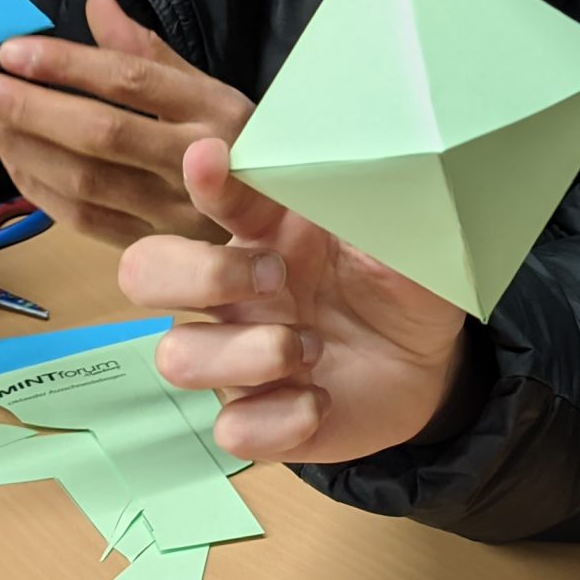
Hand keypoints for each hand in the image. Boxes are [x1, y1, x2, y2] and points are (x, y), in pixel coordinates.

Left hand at [0, 0, 252, 245]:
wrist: (280, 224)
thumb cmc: (234, 147)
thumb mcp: (208, 91)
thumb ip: (149, 51)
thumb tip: (96, 2)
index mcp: (216, 111)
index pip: (132, 82)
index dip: (68, 64)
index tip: (12, 50)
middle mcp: (200, 164)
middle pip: (101, 133)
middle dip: (27, 107)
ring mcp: (175, 213)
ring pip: (85, 180)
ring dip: (20, 147)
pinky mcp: (153, 247)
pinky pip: (83, 220)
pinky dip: (37, 188)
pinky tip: (9, 157)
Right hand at [118, 137, 470, 462]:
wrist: (433, 366)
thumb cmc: (404, 286)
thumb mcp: (406, 237)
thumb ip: (377, 203)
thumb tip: (371, 149)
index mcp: (266, 234)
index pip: (215, 196)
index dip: (205, 179)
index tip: (209, 160)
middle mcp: (235, 294)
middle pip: (146, 272)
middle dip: (199, 274)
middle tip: (274, 279)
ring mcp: (237, 359)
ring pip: (177, 358)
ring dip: (251, 354)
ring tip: (314, 348)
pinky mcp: (258, 419)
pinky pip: (232, 429)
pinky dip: (280, 419)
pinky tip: (322, 401)